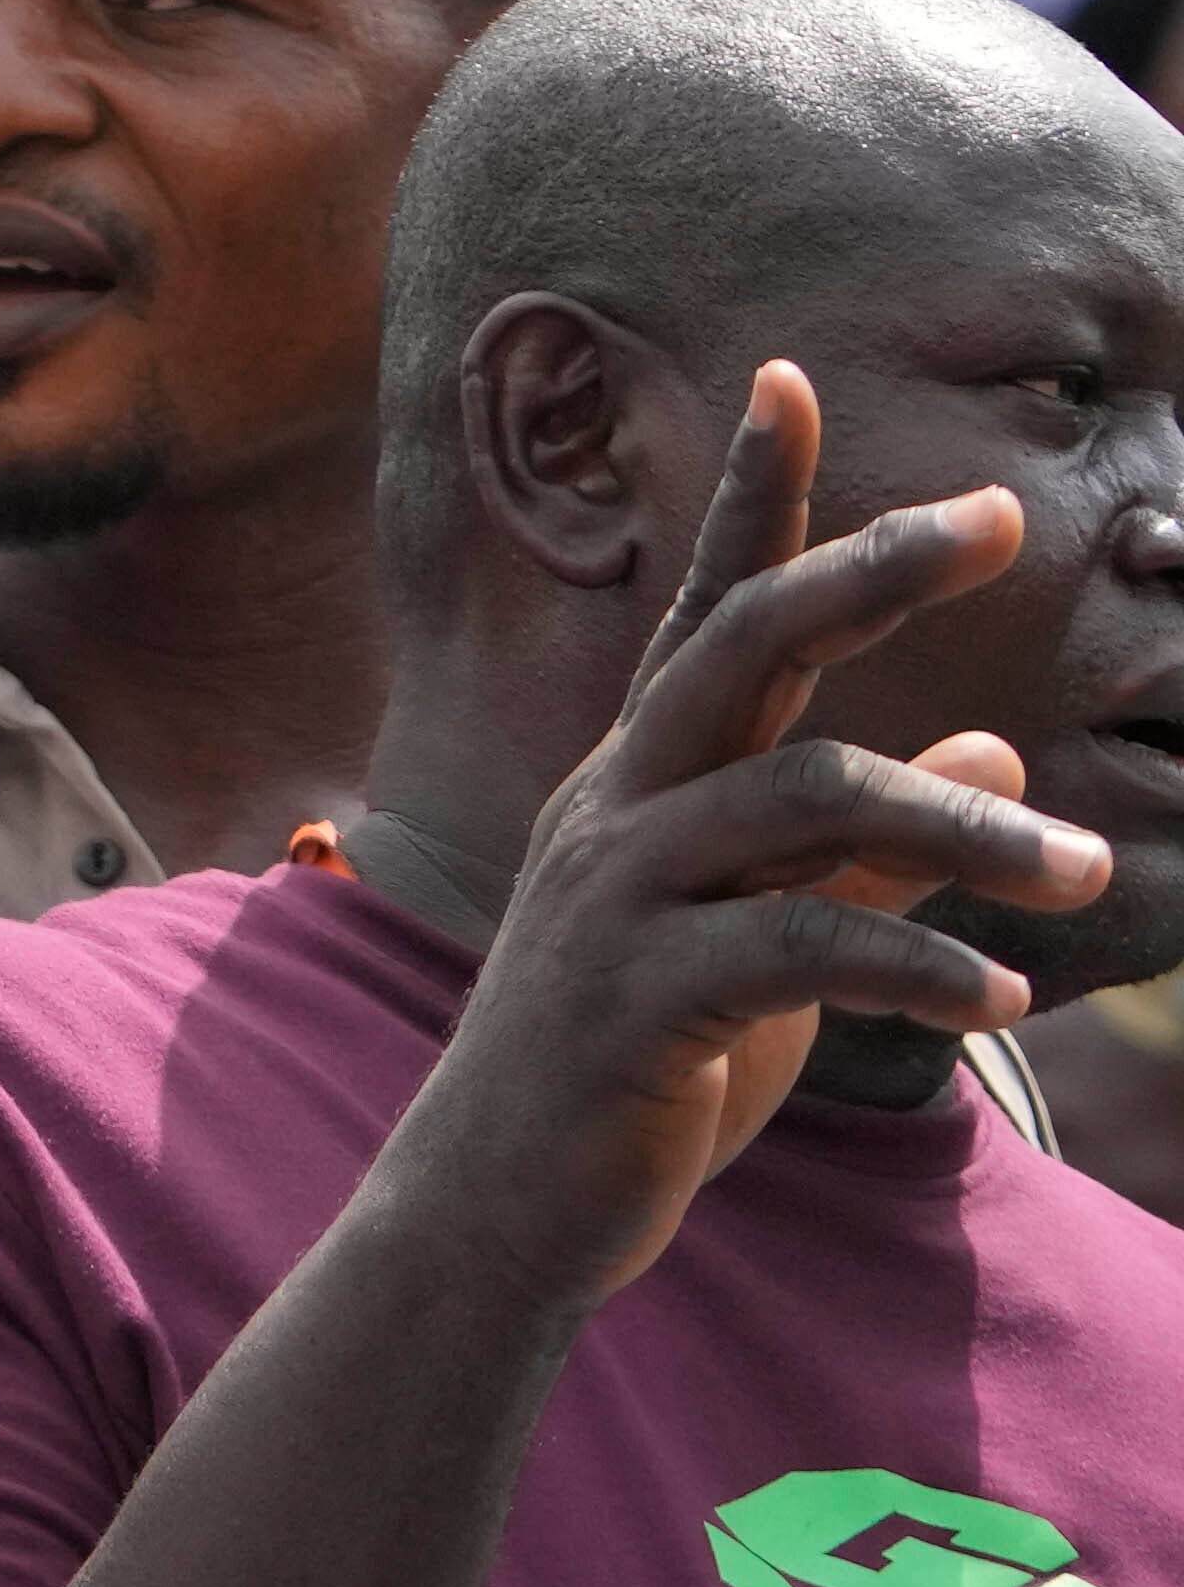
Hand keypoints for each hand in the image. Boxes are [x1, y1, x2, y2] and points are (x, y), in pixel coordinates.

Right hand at [378, 365, 1098, 1317]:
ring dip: (963, 829)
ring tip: (1085, 875)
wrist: (501, 1209)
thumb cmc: (640, 1066)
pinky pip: (794, 950)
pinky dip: (913, 964)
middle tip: (994, 520)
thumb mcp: (774, 944)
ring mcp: (618, 897)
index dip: (752, 499)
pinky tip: (999, 994)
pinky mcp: (635, 997)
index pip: (707, 613)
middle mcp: (620, 810)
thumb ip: (877, 851)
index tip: (791, 377)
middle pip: (740, 648)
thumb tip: (1001, 755)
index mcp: (647, 785)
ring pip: (803, 802)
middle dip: (862, 571)